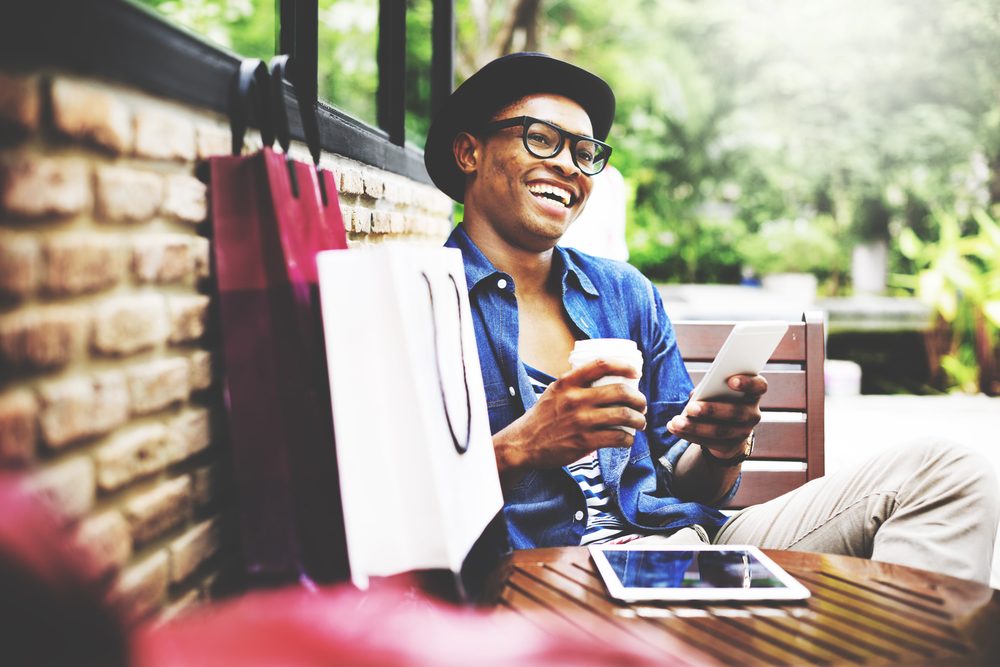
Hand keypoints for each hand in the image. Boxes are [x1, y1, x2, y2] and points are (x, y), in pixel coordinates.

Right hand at [492, 359, 646, 473]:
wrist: (523, 444)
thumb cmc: (542, 417)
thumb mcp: (554, 391)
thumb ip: (575, 383)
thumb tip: (603, 376)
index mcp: (568, 382)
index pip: (602, 365)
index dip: (624, 366)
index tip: (636, 372)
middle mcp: (575, 399)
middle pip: (619, 391)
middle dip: (638, 399)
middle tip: (642, 405)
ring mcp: (580, 421)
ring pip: (623, 415)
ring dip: (638, 419)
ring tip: (640, 422)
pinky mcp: (584, 442)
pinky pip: (617, 437)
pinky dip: (628, 439)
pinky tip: (628, 439)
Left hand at [667, 374, 765, 458]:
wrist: (727, 427)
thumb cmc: (720, 398)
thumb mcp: (717, 389)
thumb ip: (710, 387)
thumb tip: (696, 395)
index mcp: (753, 393)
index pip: (759, 386)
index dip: (748, 383)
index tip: (730, 380)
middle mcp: (753, 414)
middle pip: (735, 412)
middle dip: (711, 410)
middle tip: (690, 408)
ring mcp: (743, 432)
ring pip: (720, 431)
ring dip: (695, 427)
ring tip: (676, 422)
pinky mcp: (730, 446)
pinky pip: (709, 442)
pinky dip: (689, 435)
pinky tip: (675, 429)